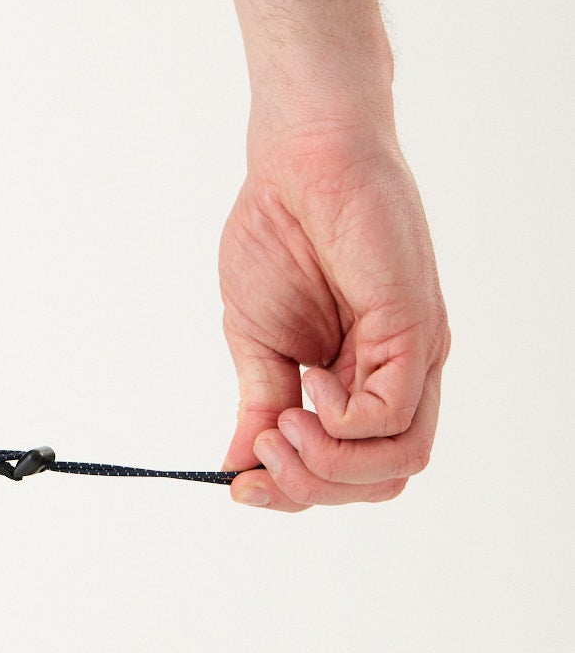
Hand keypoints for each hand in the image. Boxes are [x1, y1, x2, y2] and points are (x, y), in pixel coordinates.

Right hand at [219, 120, 448, 510]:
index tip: (239, 483)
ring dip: (328, 467)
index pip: (353, 470)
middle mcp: (399, 373)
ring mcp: (413, 352)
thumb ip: (259, 407)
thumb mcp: (257, 343)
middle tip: (261, 454)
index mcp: (364, 378)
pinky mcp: (414, 326)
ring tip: (280, 429)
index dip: (296, 492)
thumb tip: (238, 469)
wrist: (295, 160)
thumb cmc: (279, 234)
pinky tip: (305, 390)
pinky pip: (392, 412)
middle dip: (313, 488)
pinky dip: (340, 424)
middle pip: (385, 478)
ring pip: (400, 459)